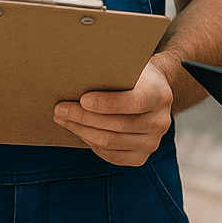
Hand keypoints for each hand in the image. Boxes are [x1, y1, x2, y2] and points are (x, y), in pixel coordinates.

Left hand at [54, 59, 172, 165]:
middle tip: (60, 109)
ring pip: (110, 142)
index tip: (83, 99)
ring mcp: (153, 142)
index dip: (108, 103)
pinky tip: (79, 131)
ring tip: (63, 119)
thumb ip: (113, 71)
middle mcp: (161, 121)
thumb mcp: (130, 65)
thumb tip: (79, 74)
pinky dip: (91, 143)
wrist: (153, 91)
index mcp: (160, 94)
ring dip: (82, 131)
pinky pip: (111, 155)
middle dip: (84, 117)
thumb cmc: (135, 75)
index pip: (135, 102)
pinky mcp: (141, 156)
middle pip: (117, 124)